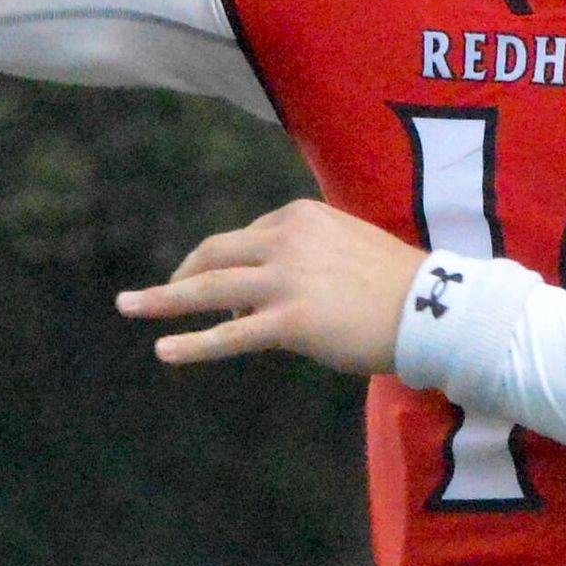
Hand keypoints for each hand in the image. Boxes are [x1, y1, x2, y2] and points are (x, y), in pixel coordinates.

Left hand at [119, 199, 426, 377]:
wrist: (437, 310)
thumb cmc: (396, 285)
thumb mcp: (345, 247)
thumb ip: (301, 256)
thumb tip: (255, 295)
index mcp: (299, 216)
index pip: (244, 238)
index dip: (226, 267)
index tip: (225, 294)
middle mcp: (286, 240)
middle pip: (213, 254)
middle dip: (178, 274)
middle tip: (148, 295)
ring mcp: (287, 281)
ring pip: (209, 289)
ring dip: (162, 299)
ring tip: (127, 307)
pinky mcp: (292, 322)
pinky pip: (230, 334)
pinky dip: (193, 343)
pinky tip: (165, 349)